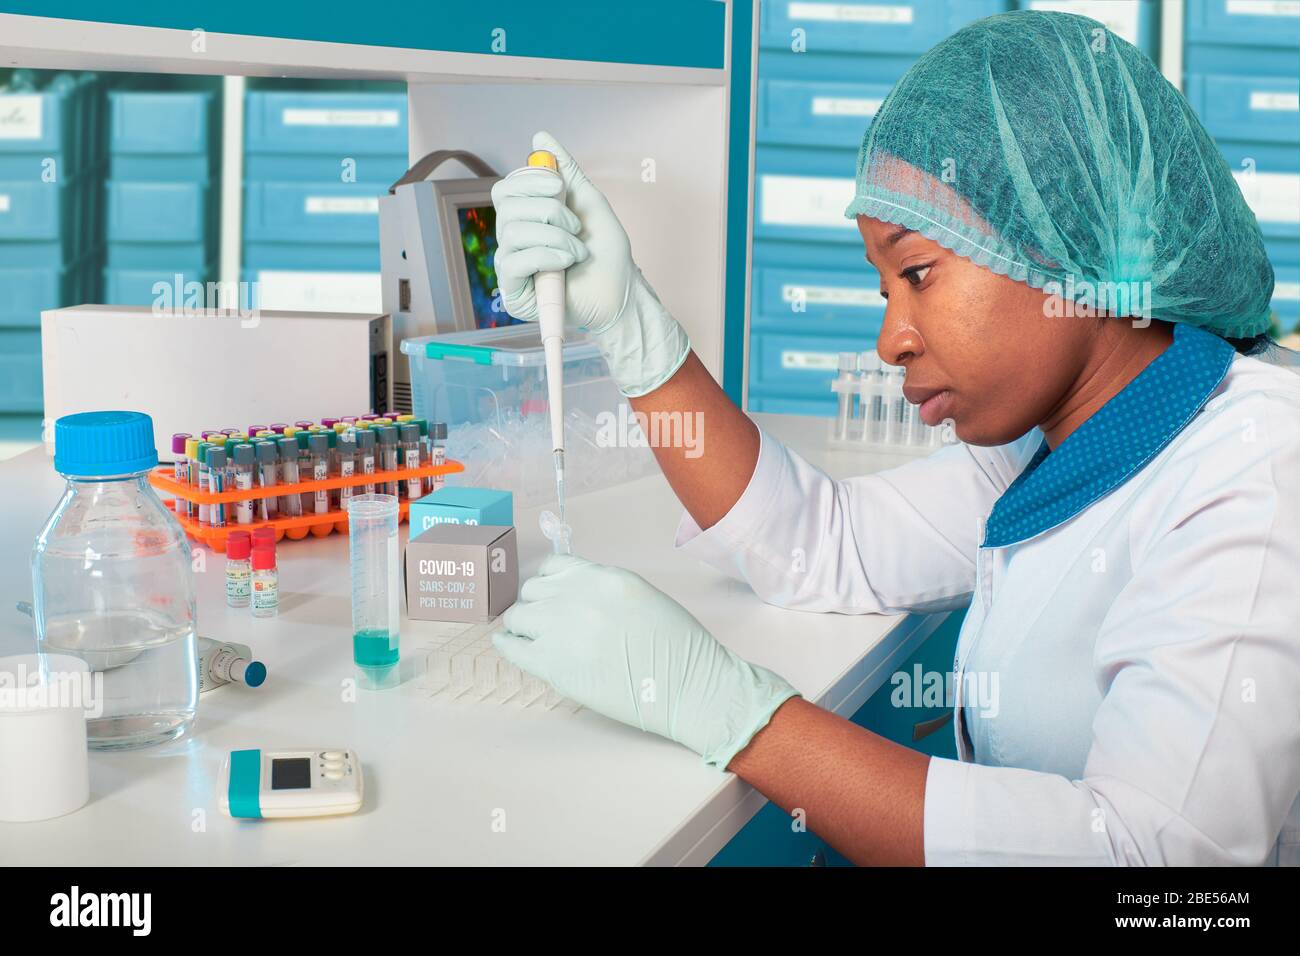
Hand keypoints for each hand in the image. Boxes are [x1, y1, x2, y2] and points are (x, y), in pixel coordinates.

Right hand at [491, 131, 690, 396]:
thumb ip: (565, 171)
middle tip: (575, 225)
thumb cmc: (607, 253)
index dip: (529, 180)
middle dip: (547, 209)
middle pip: (505, 205)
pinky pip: (514, 261)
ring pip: (512, 232)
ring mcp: (512, 265)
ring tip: (578, 250)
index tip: (561, 187)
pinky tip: (566, 263)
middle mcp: (514, 239)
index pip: (506, 188)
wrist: (621, 294)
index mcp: (527, 217)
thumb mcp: (588, 203)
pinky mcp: (513, 292)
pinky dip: (545, 255)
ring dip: (554, 236)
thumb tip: (540, 136)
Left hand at [493, 554, 799, 767]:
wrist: (688, 684)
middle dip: (535, 604)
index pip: (553, 567)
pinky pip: (511, 647)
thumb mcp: (641, 596)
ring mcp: (561, 629)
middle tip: (543, 623)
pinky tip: (511, 646)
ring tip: (530, 638)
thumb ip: (603, 590)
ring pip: (516, 615)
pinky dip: (508, 645)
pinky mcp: (552, 665)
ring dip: (522, 625)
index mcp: (602, 577)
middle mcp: (577, 596)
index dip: (548, 583)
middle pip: (531, 590)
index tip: (550, 596)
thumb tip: (571, 595)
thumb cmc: (676, 645)